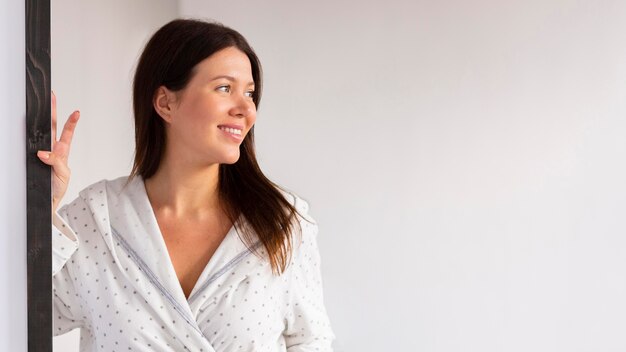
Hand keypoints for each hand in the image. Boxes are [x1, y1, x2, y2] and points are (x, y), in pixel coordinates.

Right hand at [37, 91, 79, 212]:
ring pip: (41, 136)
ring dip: (41, 124)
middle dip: (52, 111)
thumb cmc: (57, 187)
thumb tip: (44, 153)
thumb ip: (57, 163)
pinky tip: (38, 152)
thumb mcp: (63, 175)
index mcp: (62, 152)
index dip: (71, 122)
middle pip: (51, 127)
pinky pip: (31, 151)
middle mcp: (51, 150)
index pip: (67, 134)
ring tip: (43, 108)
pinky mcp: (32, 160)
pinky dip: (34, 150)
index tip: (77, 112)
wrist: (47, 201)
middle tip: (52, 96)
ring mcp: (41, 154)